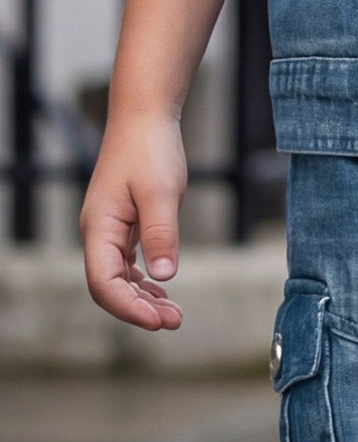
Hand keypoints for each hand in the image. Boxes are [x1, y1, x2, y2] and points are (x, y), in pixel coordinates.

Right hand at [79, 112, 187, 329]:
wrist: (145, 118)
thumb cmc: (151, 150)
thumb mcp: (162, 193)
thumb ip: (162, 234)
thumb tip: (164, 276)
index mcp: (99, 227)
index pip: (104, 283)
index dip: (129, 308)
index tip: (158, 322)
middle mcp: (98, 233)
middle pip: (109, 288)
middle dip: (138, 310)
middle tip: (175, 321)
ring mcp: (109, 232)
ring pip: (118, 280)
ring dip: (143, 301)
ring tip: (175, 314)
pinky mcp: (123, 228)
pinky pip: (126, 267)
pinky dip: (144, 285)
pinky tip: (164, 294)